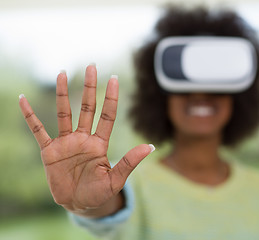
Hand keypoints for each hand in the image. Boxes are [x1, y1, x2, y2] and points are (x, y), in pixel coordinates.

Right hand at [19, 65, 153, 215]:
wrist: (79, 204)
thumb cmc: (99, 193)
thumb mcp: (115, 179)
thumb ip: (129, 162)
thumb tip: (151, 146)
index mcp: (99, 144)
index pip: (107, 115)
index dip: (110, 97)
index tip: (114, 78)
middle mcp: (83, 138)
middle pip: (87, 108)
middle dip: (89, 88)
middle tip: (91, 67)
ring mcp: (66, 143)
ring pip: (64, 113)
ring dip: (62, 93)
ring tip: (62, 73)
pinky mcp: (49, 151)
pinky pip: (38, 130)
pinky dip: (30, 116)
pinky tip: (23, 101)